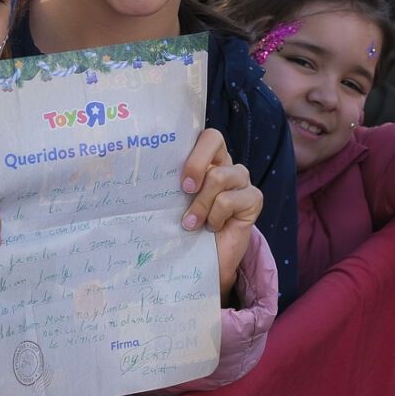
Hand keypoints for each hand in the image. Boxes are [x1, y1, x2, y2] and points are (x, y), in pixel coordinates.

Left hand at [179, 128, 259, 298]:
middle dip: (195, 164)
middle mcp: (225, 164)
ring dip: (200, 204)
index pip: (203, 134)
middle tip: (184, 190)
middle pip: (214, 139)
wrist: (204, 260)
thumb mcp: (173, 202)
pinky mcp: (253, 199)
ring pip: (219, 176)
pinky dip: (216, 216)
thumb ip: (169, 184)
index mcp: (205, 159)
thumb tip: (141, 174)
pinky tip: (213, 227)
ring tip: (191, 223)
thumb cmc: (185, 228)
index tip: (177, 176)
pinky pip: (230, 200)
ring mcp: (241, 181)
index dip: (191, 148)